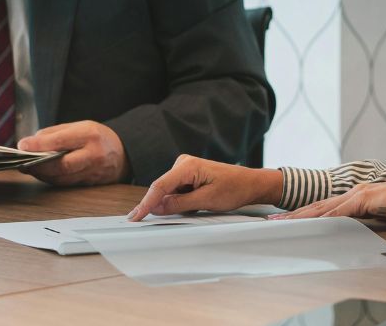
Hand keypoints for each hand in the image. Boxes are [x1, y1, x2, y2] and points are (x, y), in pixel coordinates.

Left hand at [17, 120, 129, 185]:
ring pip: (63, 178)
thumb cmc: (99, 137)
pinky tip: (43, 174)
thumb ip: (56, 133)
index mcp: (90, 135)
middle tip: (23, 163)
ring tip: (29, 168)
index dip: (40, 145)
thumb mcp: (80, 126)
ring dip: (43, 175)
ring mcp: (93, 172)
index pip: (61, 141)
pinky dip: (52, 179)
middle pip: (62, 165)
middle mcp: (93, 155)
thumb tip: (32, 142)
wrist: (124, 153)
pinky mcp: (90, 184)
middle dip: (39, 166)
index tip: (23, 145)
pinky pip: (67, 184)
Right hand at [127, 155, 282, 220]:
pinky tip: (195, 205)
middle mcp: (183, 164)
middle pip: (162, 189)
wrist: (251, 183)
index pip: (160, 186)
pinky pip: (177, 192)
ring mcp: (185, 169)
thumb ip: (179, 204)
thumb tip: (156, 208)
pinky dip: (180, 202)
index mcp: (187, 166)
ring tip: (197, 207)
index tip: (134, 217)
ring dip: (174, 205)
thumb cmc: (234, 189)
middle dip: (159, 206)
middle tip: (155, 220)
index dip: (145, 203)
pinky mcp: (189, 176)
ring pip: (169, 192)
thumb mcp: (206, 200)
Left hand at [268, 175, 385, 223]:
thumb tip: (356, 230)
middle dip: (293, 214)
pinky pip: (338, 212)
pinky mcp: (362, 201)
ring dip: (300, 217)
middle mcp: (351, 194)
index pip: (323, 207)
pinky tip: (309, 224)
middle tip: (272, 220)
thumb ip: (367, 220)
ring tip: (282, 223)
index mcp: (354, 197)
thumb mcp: (381, 215)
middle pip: (316, 206)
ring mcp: (355, 196)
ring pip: (321, 208)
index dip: (304, 214)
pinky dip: (322, 218)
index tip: (287, 220)